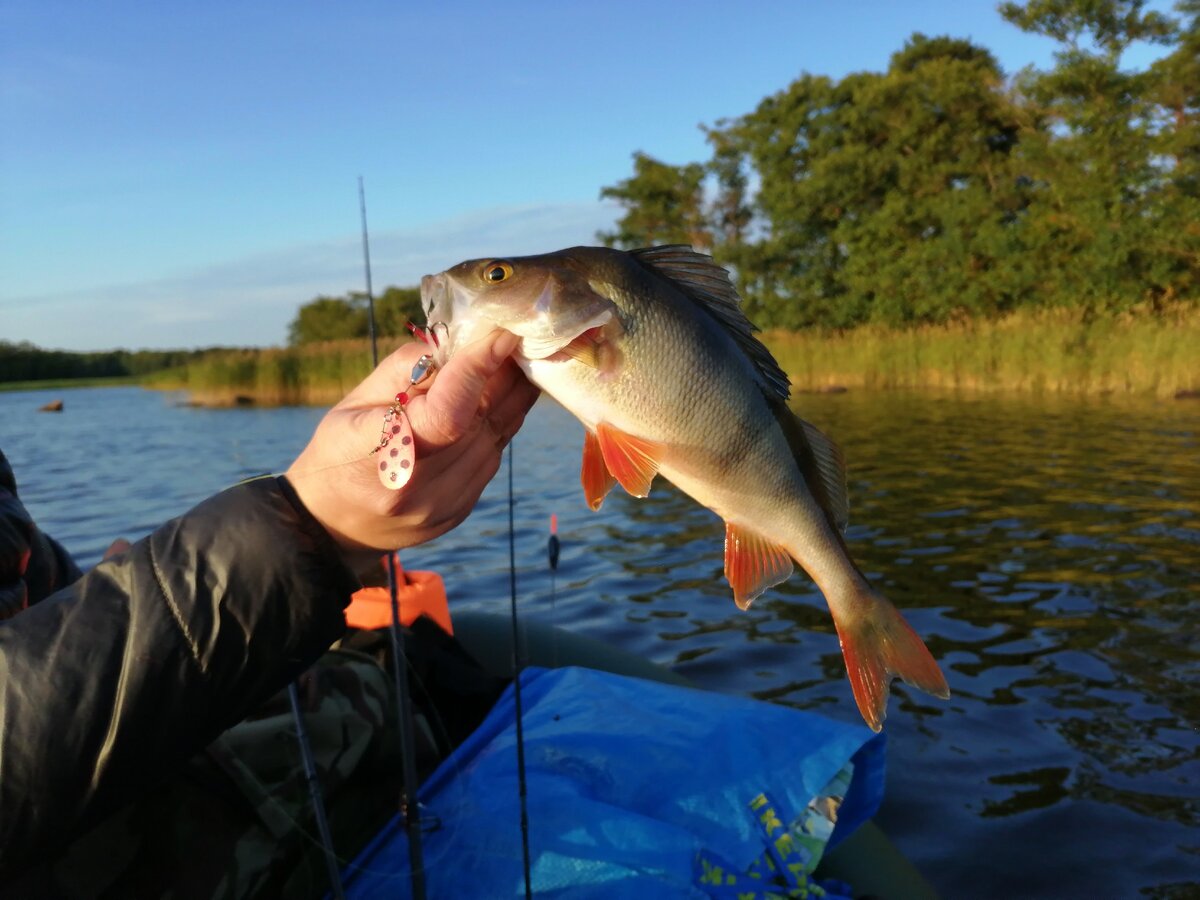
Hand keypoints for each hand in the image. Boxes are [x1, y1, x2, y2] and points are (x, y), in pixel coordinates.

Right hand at [286, 330, 539, 572]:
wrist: (334, 523)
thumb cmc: (340, 449)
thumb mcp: (355, 402)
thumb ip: (406, 370)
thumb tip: (460, 343)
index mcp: (379, 455)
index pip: (445, 414)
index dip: (477, 372)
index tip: (500, 336)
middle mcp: (416, 488)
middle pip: (480, 421)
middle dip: (504, 373)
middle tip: (515, 335)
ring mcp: (442, 506)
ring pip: (496, 437)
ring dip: (511, 395)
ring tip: (513, 359)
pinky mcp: (460, 511)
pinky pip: (494, 455)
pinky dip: (501, 421)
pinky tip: (501, 396)